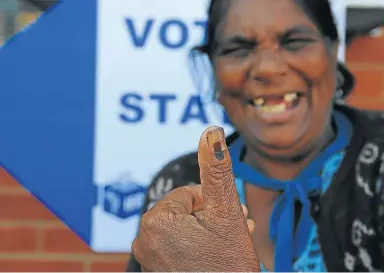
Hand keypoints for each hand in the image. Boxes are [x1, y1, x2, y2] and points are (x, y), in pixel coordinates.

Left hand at [131, 126, 260, 271]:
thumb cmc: (228, 265)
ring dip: (206, 230)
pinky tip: (214, 257)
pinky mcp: (156, 272)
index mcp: (156, 221)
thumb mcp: (227, 212)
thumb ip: (217, 168)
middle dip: (211, 217)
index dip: (215, 204)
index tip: (231, 220)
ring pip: (183, 228)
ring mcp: (148, 259)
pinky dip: (195, 246)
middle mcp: (143, 239)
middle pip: (186, 211)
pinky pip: (176, 247)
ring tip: (227, 245)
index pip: (189, 193)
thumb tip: (210, 131)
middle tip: (233, 233)